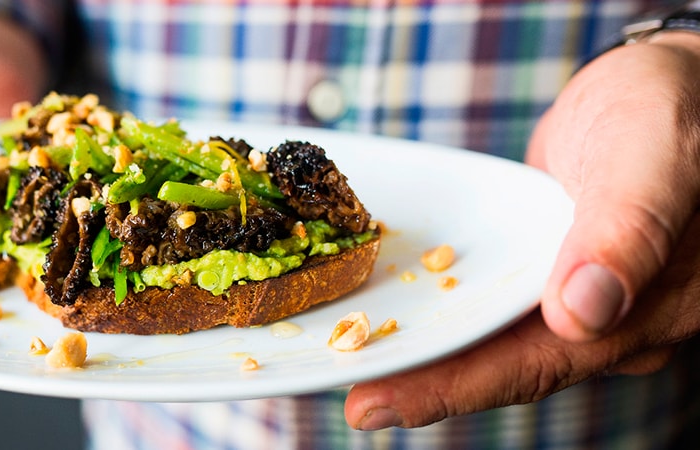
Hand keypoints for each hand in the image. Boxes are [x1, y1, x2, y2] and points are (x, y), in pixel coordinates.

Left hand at [344, 31, 699, 429]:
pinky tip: (402, 310)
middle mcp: (609, 320)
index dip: (452, 390)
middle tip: (352, 398)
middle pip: (503, 364)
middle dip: (425, 384)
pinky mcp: (546, 271)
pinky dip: (447, 311)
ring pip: (493, 338)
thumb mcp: (653, 160)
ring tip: (358, 362)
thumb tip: (581, 313)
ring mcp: (575, 297)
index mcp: (643, 311)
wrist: (666, 86)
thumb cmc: (670, 113)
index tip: (379, 403)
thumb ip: (623, 233)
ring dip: (430, 353)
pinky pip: (492, 302)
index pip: (534, 365)